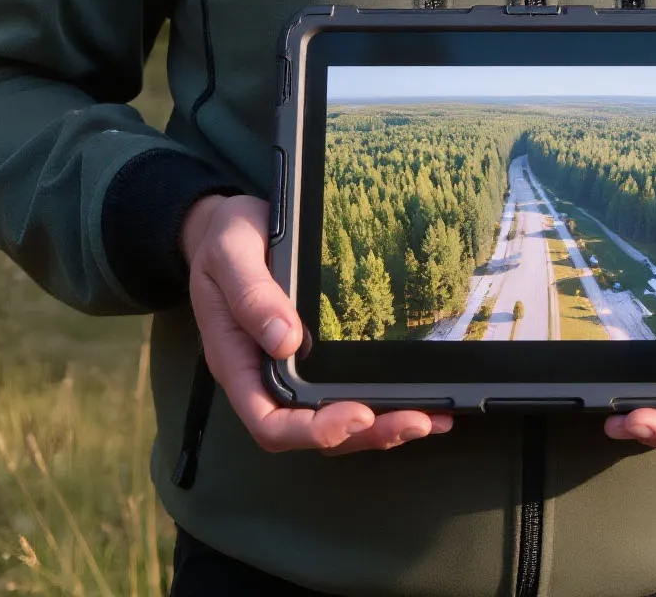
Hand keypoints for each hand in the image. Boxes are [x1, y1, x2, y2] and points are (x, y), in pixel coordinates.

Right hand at [181, 193, 454, 454]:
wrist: (231, 222)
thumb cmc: (227, 239)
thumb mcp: (230, 256)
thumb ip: (252, 297)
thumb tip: (286, 342)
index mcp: (237, 363)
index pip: (269, 422)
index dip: (312, 431)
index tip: (355, 416)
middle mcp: (266, 376)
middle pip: (312, 432)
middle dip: (364, 433)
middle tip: (415, 420)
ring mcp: (291, 371)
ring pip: (335, 419)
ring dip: (381, 427)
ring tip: (429, 420)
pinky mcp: (316, 356)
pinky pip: (346, 390)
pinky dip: (383, 401)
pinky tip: (422, 399)